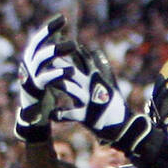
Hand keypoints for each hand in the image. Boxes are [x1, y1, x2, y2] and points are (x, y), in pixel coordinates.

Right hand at [15, 15, 75, 142]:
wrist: (33, 110)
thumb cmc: (43, 86)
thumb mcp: (48, 66)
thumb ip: (53, 51)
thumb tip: (60, 30)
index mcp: (31, 56)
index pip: (40, 38)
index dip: (50, 27)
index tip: (62, 18)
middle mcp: (28, 62)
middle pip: (40, 47)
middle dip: (55, 40)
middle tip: (72, 39)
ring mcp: (29, 74)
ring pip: (43, 60)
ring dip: (57, 52)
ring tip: (73, 47)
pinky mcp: (34, 88)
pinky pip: (46, 78)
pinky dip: (58, 73)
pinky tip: (71, 70)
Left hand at [47, 38, 167, 167]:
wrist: (124, 127)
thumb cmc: (116, 105)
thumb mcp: (110, 84)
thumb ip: (103, 68)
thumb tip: (97, 52)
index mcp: (96, 79)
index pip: (83, 60)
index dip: (71, 50)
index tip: (58, 39)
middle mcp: (91, 88)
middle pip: (72, 71)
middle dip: (59, 62)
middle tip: (46, 55)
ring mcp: (88, 101)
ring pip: (70, 88)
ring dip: (56, 84)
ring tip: (43, 80)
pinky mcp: (86, 116)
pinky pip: (70, 115)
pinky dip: (60, 115)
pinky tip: (50, 114)